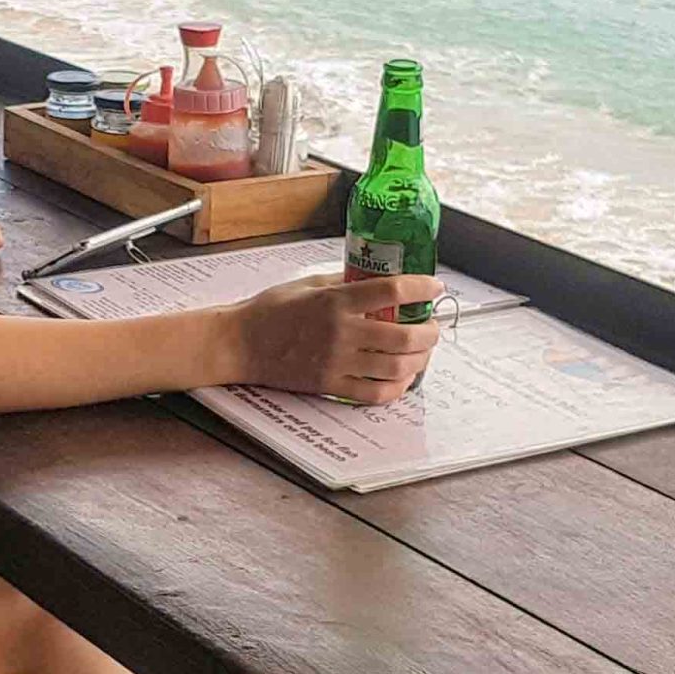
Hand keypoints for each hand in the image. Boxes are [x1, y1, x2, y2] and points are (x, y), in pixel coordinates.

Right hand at [227, 274, 444, 403]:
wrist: (240, 344)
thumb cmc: (269, 311)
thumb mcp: (307, 284)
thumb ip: (343, 283)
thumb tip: (376, 280)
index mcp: (335, 301)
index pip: (392, 290)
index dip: (421, 288)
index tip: (434, 287)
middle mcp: (340, 332)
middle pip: (404, 336)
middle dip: (429, 332)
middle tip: (432, 326)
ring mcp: (336, 362)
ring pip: (396, 367)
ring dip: (420, 359)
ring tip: (423, 352)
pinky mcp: (329, 385)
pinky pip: (375, 393)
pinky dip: (397, 387)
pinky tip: (402, 378)